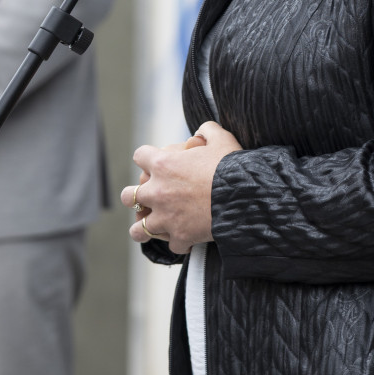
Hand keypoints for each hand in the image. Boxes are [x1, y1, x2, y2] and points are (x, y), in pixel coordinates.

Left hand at [119, 121, 241, 253]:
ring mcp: (165, 217)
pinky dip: (179, 242)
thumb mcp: (221, 139)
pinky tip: (186, 238)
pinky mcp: (179, 237)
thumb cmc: (232, 166)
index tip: (153, 163)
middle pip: (128, 196)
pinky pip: (171, 244)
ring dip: (144, 228)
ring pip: (138, 229)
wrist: (245, 197)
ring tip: (152, 227)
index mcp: (163, 164)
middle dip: (135, 196)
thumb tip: (203, 130)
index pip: (139, 156)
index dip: (146, 157)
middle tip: (147, 197)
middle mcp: (157, 192)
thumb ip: (207, 131)